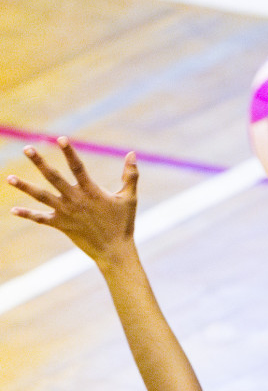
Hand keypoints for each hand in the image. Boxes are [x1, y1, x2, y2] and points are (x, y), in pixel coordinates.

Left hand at [8, 139, 138, 264]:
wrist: (114, 251)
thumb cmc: (123, 223)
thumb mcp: (130, 198)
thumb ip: (130, 175)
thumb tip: (132, 153)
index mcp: (91, 192)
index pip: (78, 167)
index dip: (69, 152)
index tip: (60, 139)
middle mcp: (75, 200)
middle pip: (53, 177)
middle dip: (39, 163)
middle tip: (27, 149)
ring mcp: (66, 213)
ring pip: (41, 196)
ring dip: (24, 187)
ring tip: (8, 178)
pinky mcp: (61, 225)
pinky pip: (41, 219)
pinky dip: (27, 214)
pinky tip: (13, 210)